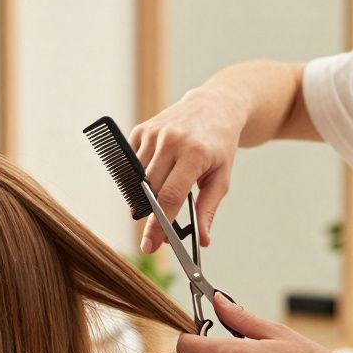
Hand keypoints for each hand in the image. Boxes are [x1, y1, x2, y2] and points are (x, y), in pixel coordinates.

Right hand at [130, 87, 244, 250]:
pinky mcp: (141, 130)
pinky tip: (153, 175)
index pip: (169, 197)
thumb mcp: (221, 178)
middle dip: (149, 217)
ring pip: (136, 180)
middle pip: (149, 191)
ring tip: (159, 198)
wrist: (214, 106)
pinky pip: (131, 165)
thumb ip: (208, 210)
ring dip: (143, 197)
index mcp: (194, 154)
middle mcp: (171, 141)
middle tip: (155, 231)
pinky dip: (138, 178)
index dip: (157, 226)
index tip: (149, 246)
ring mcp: (154, 134)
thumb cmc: (219, 145)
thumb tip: (202, 240)